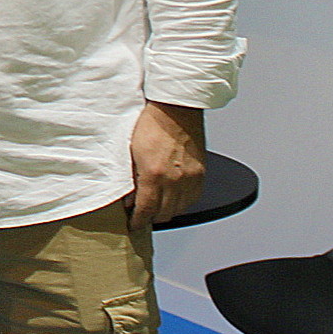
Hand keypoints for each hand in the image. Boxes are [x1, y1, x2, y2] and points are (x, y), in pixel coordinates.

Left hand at [128, 102, 206, 228]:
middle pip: (164, 214)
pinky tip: (173, 196)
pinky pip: (193, 198)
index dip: (138, 221)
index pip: (146, 210)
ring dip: (167, 210)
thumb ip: (132, 180)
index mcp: (153, 175)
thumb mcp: (132, 153)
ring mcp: (190, 178)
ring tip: (157, 204)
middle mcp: (174, 180)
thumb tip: (131, 198)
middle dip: (151, 217)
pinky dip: (182, 201)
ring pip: (179, 209)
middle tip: (143, 213)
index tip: (133, 224)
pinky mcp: (201, 173)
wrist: (175, 109)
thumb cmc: (151, 125)